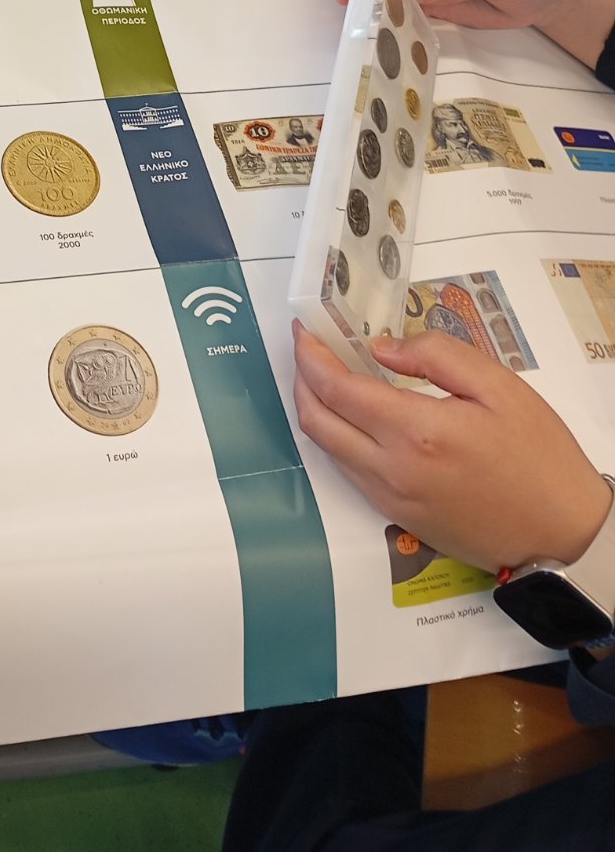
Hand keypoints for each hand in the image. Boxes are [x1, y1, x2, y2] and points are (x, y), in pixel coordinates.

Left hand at [293, 322, 611, 573]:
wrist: (563, 533)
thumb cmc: (539, 456)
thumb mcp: (499, 386)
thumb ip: (436, 356)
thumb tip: (382, 349)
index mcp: (416, 431)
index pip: (336, 388)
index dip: (311, 356)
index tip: (304, 331)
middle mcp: (391, 469)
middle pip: (316, 421)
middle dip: (301, 380)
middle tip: (309, 351)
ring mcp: (390, 499)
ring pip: (327, 449)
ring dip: (315, 409)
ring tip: (325, 377)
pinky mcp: (397, 517)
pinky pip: (350, 472)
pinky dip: (338, 438)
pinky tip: (355, 417)